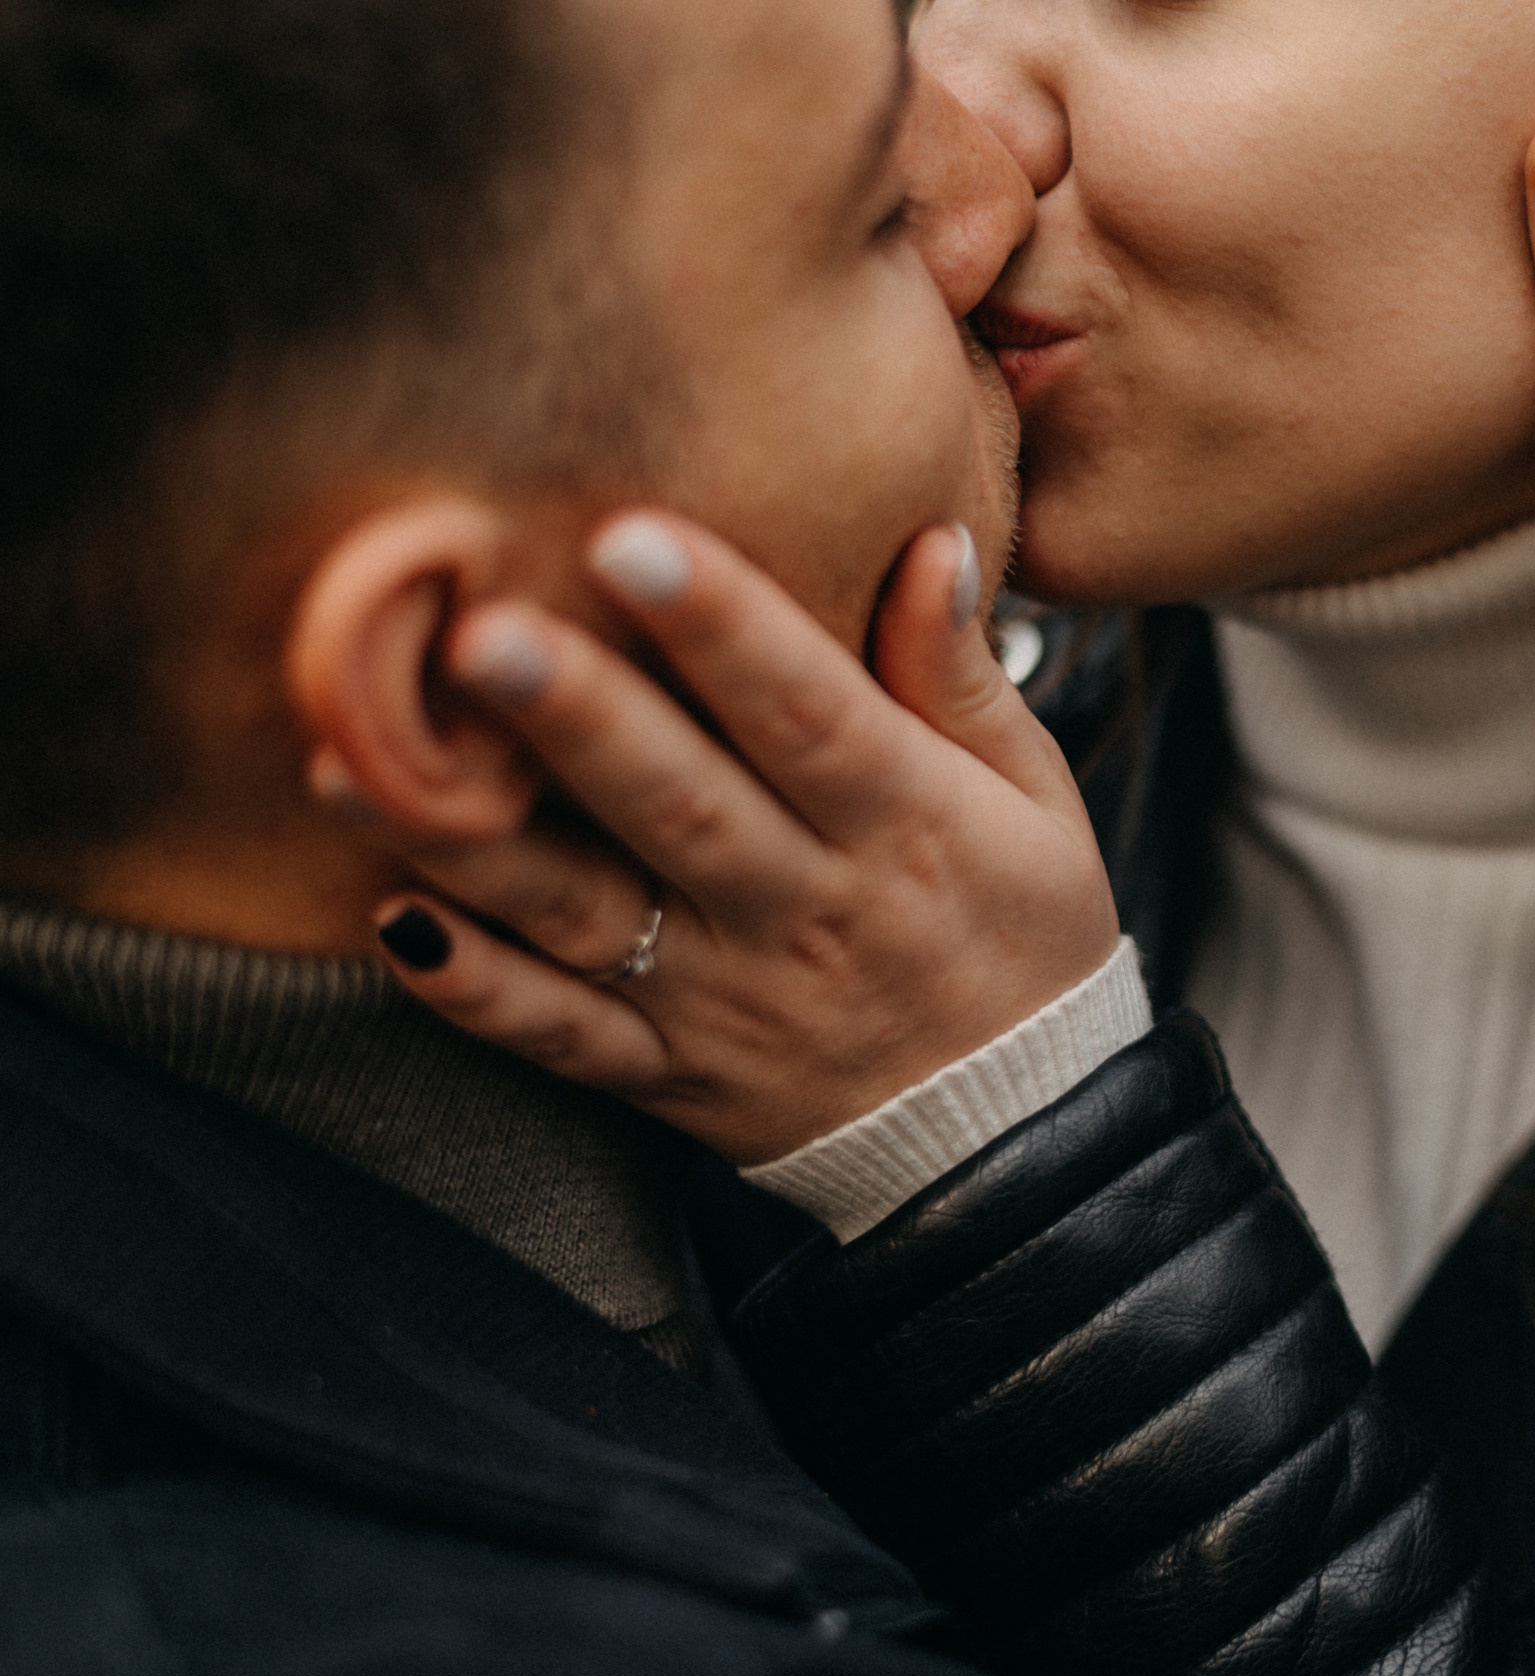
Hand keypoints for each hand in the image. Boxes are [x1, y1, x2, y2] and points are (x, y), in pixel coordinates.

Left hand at [343, 514, 1120, 1166]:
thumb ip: (961, 673)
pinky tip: (394, 919)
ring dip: (475, 842)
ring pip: (589, 915)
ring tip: (358, 761)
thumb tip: (930, 539)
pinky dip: (477, 991)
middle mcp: (809, 909)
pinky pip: (562, 1036)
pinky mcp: (671, 1072)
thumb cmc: (1021, 930)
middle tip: (475, 633)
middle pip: (682, 805)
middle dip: (578, 719)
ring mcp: (729, 1001)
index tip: (635, 536)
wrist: (1019, 1139)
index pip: (811, 714)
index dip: (726, 625)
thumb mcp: (1034, 797)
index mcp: (905, 824)